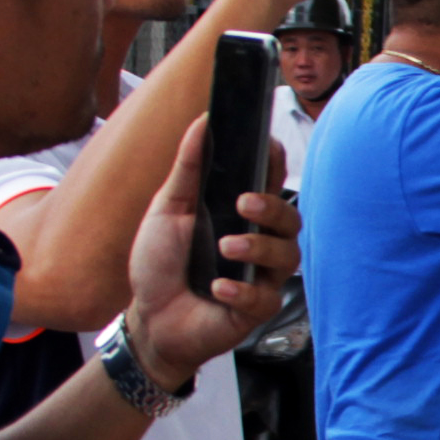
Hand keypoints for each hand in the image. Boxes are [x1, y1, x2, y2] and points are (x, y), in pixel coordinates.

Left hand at [123, 119, 290, 393]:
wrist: (148, 318)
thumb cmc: (160, 264)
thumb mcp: (168, 209)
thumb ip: (188, 169)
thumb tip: (203, 122)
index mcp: (241, 213)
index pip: (272, 181)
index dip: (276, 162)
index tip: (267, 147)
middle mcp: (260, 241)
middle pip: (291, 218)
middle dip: (272, 208)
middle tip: (242, 204)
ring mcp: (262, 276)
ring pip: (287, 256)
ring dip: (258, 249)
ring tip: (225, 249)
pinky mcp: (257, 308)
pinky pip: (265, 297)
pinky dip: (242, 291)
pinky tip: (217, 288)